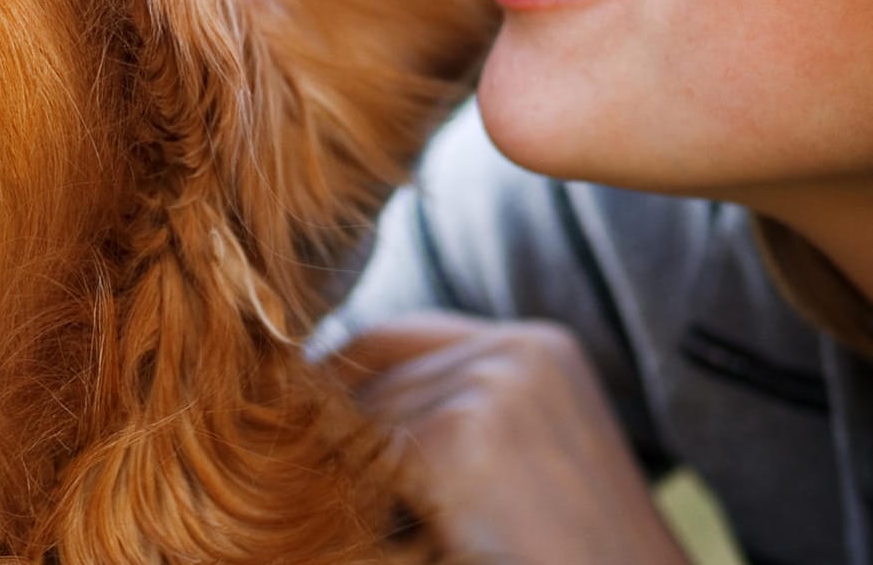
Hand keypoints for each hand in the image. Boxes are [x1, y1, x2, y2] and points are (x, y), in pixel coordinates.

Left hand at [334, 312, 689, 564]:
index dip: (346, 379)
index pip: (397, 336)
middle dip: (344, 429)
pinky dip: (370, 503)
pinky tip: (418, 535)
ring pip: (362, 417)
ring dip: (357, 470)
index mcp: (539, 347)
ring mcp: (492, 386)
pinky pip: (370, 460)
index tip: (306, 419)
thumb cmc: (573, 551)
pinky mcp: (464, 436)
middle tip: (332, 477)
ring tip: (407, 520)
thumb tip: (324, 391)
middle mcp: (517, 350)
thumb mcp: (527, 455)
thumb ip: (455, 405)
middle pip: (371, 372)